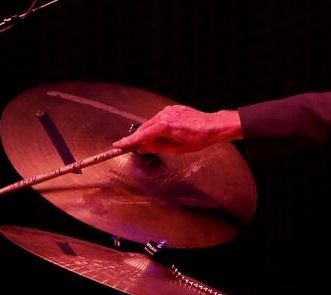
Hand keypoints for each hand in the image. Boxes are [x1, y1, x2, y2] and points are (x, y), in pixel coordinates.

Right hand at [112, 105, 241, 153]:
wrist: (212, 125)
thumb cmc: (198, 139)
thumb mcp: (177, 150)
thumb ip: (158, 148)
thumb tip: (143, 148)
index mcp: (164, 126)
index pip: (141, 135)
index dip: (128, 141)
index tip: (118, 145)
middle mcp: (164, 115)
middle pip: (144, 129)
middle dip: (138, 139)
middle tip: (134, 148)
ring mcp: (168, 111)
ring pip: (152, 124)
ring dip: (150, 133)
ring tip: (155, 144)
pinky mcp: (172, 109)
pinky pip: (160, 119)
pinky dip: (158, 127)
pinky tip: (165, 135)